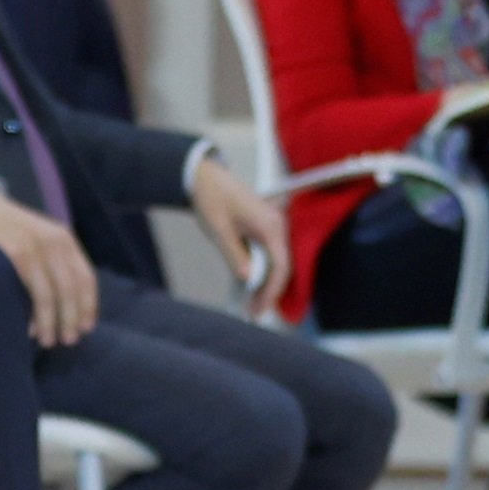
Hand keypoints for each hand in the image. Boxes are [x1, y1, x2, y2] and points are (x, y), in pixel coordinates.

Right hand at [0, 187, 100, 349]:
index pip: (86, 278)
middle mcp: (54, 241)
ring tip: (49, 341)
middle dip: (72, 318)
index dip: (88, 306)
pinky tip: (31, 329)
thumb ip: (55, 264)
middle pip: (72, 288)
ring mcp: (35, 246)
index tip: (86, 329)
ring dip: (53, 322)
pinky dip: (35, 314)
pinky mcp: (16, 253)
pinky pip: (33, 291)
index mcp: (64, 239)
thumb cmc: (9, 232)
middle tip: (69, 341)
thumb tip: (69, 307)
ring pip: (53, 294)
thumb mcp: (38, 240)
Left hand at [185, 154, 289, 299]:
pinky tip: (252, 286)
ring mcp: (274, 226)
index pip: (280, 266)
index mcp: (269, 225)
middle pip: (282, 267)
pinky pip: (271, 254)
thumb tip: (248, 279)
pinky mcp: (266, 227)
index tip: (260, 308)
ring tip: (253, 304)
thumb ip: (234, 255)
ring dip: (267, 284)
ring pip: (278, 262)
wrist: (205, 176)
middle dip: (270, 292)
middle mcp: (277, 225)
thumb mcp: (219, 230)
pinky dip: (264, 272)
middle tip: (254, 313)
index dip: (272, 291)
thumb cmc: (212, 199)